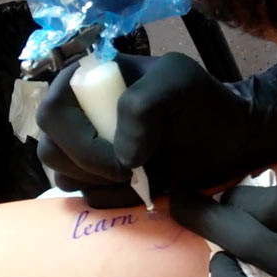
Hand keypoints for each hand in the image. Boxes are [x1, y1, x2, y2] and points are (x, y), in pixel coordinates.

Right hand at [36, 52, 276, 207]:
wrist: (226, 139)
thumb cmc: (202, 103)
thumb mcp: (178, 81)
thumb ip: (142, 105)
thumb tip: (121, 156)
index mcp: (83, 79)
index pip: (52, 113)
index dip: (82, 143)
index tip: (126, 159)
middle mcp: (75, 112)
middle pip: (51, 149)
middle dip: (93, 168)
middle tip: (134, 172)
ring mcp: (82, 146)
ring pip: (62, 175)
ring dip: (101, 183)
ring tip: (141, 175)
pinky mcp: (96, 176)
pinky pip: (82, 196)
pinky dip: (109, 197)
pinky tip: (139, 185)